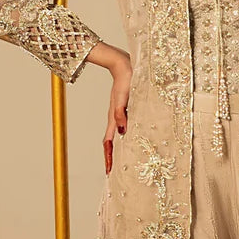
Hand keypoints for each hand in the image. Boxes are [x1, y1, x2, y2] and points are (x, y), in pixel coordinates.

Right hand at [103, 53, 132, 173]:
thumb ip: (121, 114)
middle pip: (111, 143)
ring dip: (117, 149)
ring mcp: (120, 115)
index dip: (109, 158)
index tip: (109, 172)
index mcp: (114, 119)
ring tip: (120, 161)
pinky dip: (124, 138)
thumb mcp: (124, 98)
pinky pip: (123, 128)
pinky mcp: (125, 110)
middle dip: (111, 158)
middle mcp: (116, 119)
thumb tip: (121, 131)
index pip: (109, 143)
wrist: (124, 66)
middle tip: (112, 172)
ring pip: (116, 136)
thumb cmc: (125, 80)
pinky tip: (130, 140)